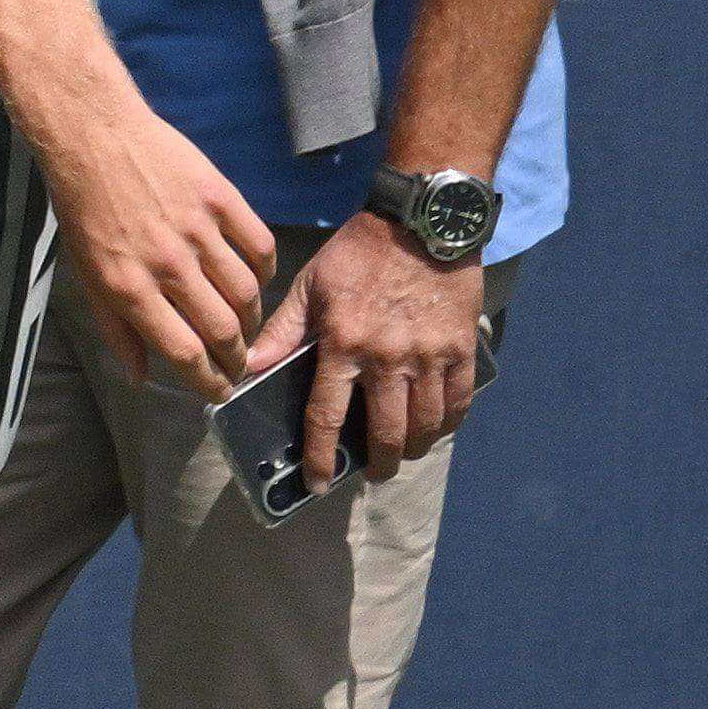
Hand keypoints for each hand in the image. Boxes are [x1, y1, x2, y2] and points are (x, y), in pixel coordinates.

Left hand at [34, 101, 275, 399]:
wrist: (92, 136)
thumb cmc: (83, 208)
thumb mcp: (85, 273)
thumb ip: (115, 328)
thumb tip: (140, 378)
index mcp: (129, 287)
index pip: (185, 353)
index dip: (209, 382)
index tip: (220, 391)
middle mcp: (167, 264)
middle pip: (223, 331)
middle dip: (237, 359)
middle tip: (239, 364)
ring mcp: (197, 230)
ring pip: (247, 294)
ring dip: (252, 319)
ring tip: (245, 326)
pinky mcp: (220, 198)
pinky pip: (260, 248)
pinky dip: (264, 272)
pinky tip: (255, 279)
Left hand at [244, 213, 482, 489]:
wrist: (419, 224)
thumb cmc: (357, 254)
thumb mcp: (310, 286)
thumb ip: (281, 331)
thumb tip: (246, 366)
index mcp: (344, 344)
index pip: (327, 414)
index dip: (320, 455)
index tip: (316, 484)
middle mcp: (388, 358)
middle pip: (387, 431)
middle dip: (379, 463)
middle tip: (372, 474)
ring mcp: (429, 357)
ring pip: (426, 424)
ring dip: (414, 449)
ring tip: (402, 455)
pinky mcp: (461, 350)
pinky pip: (459, 402)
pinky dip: (448, 425)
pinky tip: (436, 430)